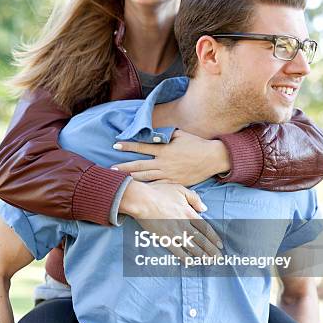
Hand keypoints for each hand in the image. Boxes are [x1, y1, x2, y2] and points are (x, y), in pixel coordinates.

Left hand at [111, 130, 229, 184]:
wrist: (212, 158)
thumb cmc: (196, 144)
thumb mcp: (180, 134)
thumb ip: (165, 134)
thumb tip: (154, 133)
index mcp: (164, 149)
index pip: (141, 146)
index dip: (128, 146)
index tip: (115, 145)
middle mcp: (163, 163)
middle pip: (139, 166)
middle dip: (124, 167)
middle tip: (111, 170)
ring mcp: (168, 174)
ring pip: (146, 177)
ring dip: (132, 178)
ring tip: (120, 180)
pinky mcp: (174, 182)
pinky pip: (158, 186)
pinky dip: (148, 188)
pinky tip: (139, 190)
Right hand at [119, 180, 222, 259]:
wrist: (142, 200)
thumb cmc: (159, 192)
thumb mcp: (180, 189)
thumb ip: (194, 198)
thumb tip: (204, 208)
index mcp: (189, 212)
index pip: (205, 228)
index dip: (214, 237)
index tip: (220, 245)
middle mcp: (184, 224)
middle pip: (201, 240)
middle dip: (211, 250)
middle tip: (219, 259)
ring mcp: (174, 233)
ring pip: (192, 247)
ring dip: (202, 256)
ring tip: (209, 262)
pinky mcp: (164, 239)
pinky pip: (177, 251)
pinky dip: (185, 258)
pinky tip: (191, 263)